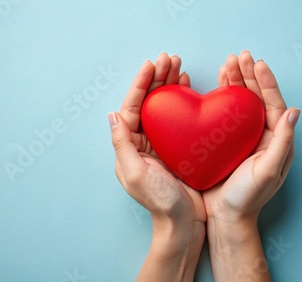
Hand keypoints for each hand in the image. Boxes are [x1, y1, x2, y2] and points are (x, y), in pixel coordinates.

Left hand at [108, 53, 205, 281]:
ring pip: (165, 107)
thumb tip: (112, 115)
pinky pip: (180, 118)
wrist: (183, 223)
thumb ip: (123, 144)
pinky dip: (183, 101)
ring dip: (170, 85)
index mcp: (130, 146)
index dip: (141, 84)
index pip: (132, 107)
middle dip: (158, 79)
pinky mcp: (180, 147)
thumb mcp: (136, 173)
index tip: (151, 64)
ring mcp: (163, 144)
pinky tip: (188, 86)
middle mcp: (144, 142)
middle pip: (149, 102)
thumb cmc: (160, 202)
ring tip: (179, 65)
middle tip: (169, 58)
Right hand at [202, 50, 299, 280]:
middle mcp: (262, 135)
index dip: (266, 83)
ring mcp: (244, 137)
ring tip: (228, 63)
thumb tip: (295, 112)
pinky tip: (219, 82)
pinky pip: (226, 113)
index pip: (273, 104)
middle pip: (257, 98)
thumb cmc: (248, 198)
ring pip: (241, 102)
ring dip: (236, 82)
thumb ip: (282, 142)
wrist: (226, 216)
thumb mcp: (267, 171)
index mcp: (276, 141)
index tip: (257, 64)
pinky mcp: (227, 140)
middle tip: (240, 56)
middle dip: (249, 76)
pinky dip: (223, 96)